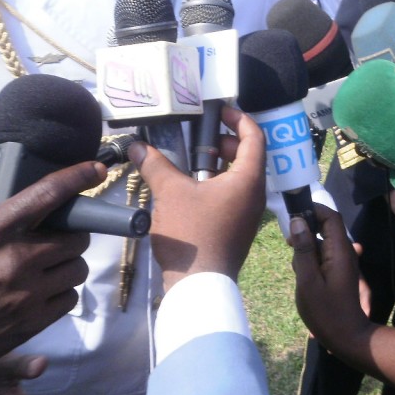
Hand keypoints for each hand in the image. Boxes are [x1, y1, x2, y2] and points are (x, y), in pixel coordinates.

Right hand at [0, 148, 101, 394]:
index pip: (46, 195)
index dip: (77, 177)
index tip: (96, 170)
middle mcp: (14, 261)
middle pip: (75, 237)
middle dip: (71, 234)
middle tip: (55, 237)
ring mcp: (26, 295)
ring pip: (77, 269)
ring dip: (68, 264)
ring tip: (48, 265)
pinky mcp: (30, 324)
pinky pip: (69, 300)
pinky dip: (62, 293)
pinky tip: (42, 291)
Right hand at [133, 105, 265, 292]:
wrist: (199, 285)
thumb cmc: (192, 233)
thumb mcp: (171, 193)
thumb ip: (156, 165)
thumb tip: (138, 146)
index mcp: (249, 179)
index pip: (254, 137)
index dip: (239, 118)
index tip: (221, 109)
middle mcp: (256, 193)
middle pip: (249, 156)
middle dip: (226, 141)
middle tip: (202, 135)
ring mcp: (249, 213)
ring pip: (240, 176)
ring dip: (220, 163)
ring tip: (193, 159)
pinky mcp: (238, 227)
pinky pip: (234, 194)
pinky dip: (218, 182)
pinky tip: (192, 187)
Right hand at [290, 207, 394, 394]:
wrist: (347, 337)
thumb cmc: (326, 312)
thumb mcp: (308, 281)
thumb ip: (303, 250)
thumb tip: (297, 221)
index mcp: (340, 250)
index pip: (330, 217)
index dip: (313, 209)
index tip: (293, 213)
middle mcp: (345, 252)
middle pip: (326, 228)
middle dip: (306, 231)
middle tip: (288, 244)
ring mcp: (343, 263)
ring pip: (322, 244)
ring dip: (307, 249)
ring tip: (296, 268)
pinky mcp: (339, 273)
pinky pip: (324, 257)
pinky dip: (311, 261)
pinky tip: (303, 277)